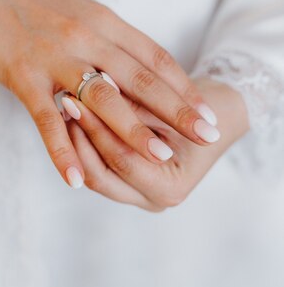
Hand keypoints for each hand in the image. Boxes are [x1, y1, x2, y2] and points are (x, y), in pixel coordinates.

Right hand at [0, 0, 220, 187]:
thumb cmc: (33, 0)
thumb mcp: (81, 11)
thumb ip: (110, 40)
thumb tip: (139, 70)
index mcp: (104, 21)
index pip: (154, 57)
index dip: (183, 87)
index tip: (206, 111)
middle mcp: (86, 37)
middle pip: (140, 79)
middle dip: (176, 110)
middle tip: (205, 136)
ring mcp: (55, 58)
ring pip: (102, 99)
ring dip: (133, 132)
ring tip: (160, 157)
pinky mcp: (23, 76)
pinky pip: (47, 119)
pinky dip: (62, 151)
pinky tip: (77, 179)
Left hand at [66, 78, 249, 208]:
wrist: (219, 115)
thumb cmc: (202, 109)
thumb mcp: (173, 105)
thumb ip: (136, 105)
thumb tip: (97, 86)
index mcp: (170, 188)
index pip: (122, 161)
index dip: (98, 129)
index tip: (79, 96)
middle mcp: (152, 200)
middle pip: (100, 176)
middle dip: (80, 137)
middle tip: (66, 101)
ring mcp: (138, 196)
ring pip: (94, 174)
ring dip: (78, 141)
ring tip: (66, 106)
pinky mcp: (128, 184)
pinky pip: (98, 167)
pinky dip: (86, 143)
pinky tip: (74, 116)